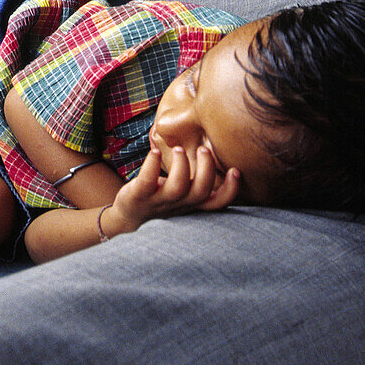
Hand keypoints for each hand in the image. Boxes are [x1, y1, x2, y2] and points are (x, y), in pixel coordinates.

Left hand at [106, 144, 240, 235]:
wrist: (128, 216)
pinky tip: (155, 152)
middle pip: (200, 192)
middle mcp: (178, 204)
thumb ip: (199, 181)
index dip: (230, 190)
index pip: (217, 203)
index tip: (236, 170)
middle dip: (206, 169)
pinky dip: (152, 165)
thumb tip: (217, 153)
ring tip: (179, 148)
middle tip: (204, 149)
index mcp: (192, 203)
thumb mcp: (183, 195)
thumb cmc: (161, 199)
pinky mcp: (138, 195)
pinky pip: (147, 181)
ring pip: (177, 187)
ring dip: (181, 164)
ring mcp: (158, 201)